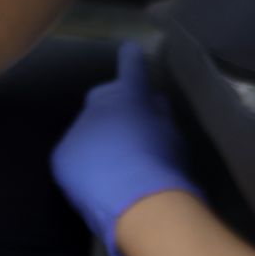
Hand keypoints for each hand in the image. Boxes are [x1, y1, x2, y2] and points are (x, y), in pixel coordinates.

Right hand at [50, 41, 204, 255]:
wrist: (140, 206)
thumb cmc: (94, 166)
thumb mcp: (69, 151)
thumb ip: (83, 134)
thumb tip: (93, 138)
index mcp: (125, 96)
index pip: (131, 69)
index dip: (130, 60)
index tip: (133, 50)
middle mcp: (156, 112)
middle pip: (150, 101)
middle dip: (141, 107)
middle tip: (125, 121)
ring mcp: (175, 141)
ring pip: (162, 131)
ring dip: (149, 138)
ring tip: (131, 157)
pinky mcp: (185, 171)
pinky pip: (166, 159)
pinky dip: (155, 165)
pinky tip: (138, 181)